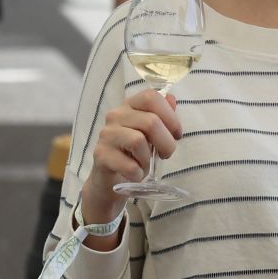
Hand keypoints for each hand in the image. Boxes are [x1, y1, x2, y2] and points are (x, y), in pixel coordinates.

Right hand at [81, 88, 182, 225]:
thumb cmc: (135, 154)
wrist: (111, 181)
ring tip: (145, 165)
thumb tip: (172, 99)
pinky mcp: (100, 155)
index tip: (177, 135)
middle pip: (150, 121)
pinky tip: (135, 174)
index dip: (170, 116)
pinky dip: (138, 173)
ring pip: (138, 141)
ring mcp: (106, 134)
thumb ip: (163, 116)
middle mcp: (115, 115)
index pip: (151, 97)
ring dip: (148, 159)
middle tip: (165, 154)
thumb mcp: (153, 135)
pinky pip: (129, 165)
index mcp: (130, 106)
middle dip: (166, 143)